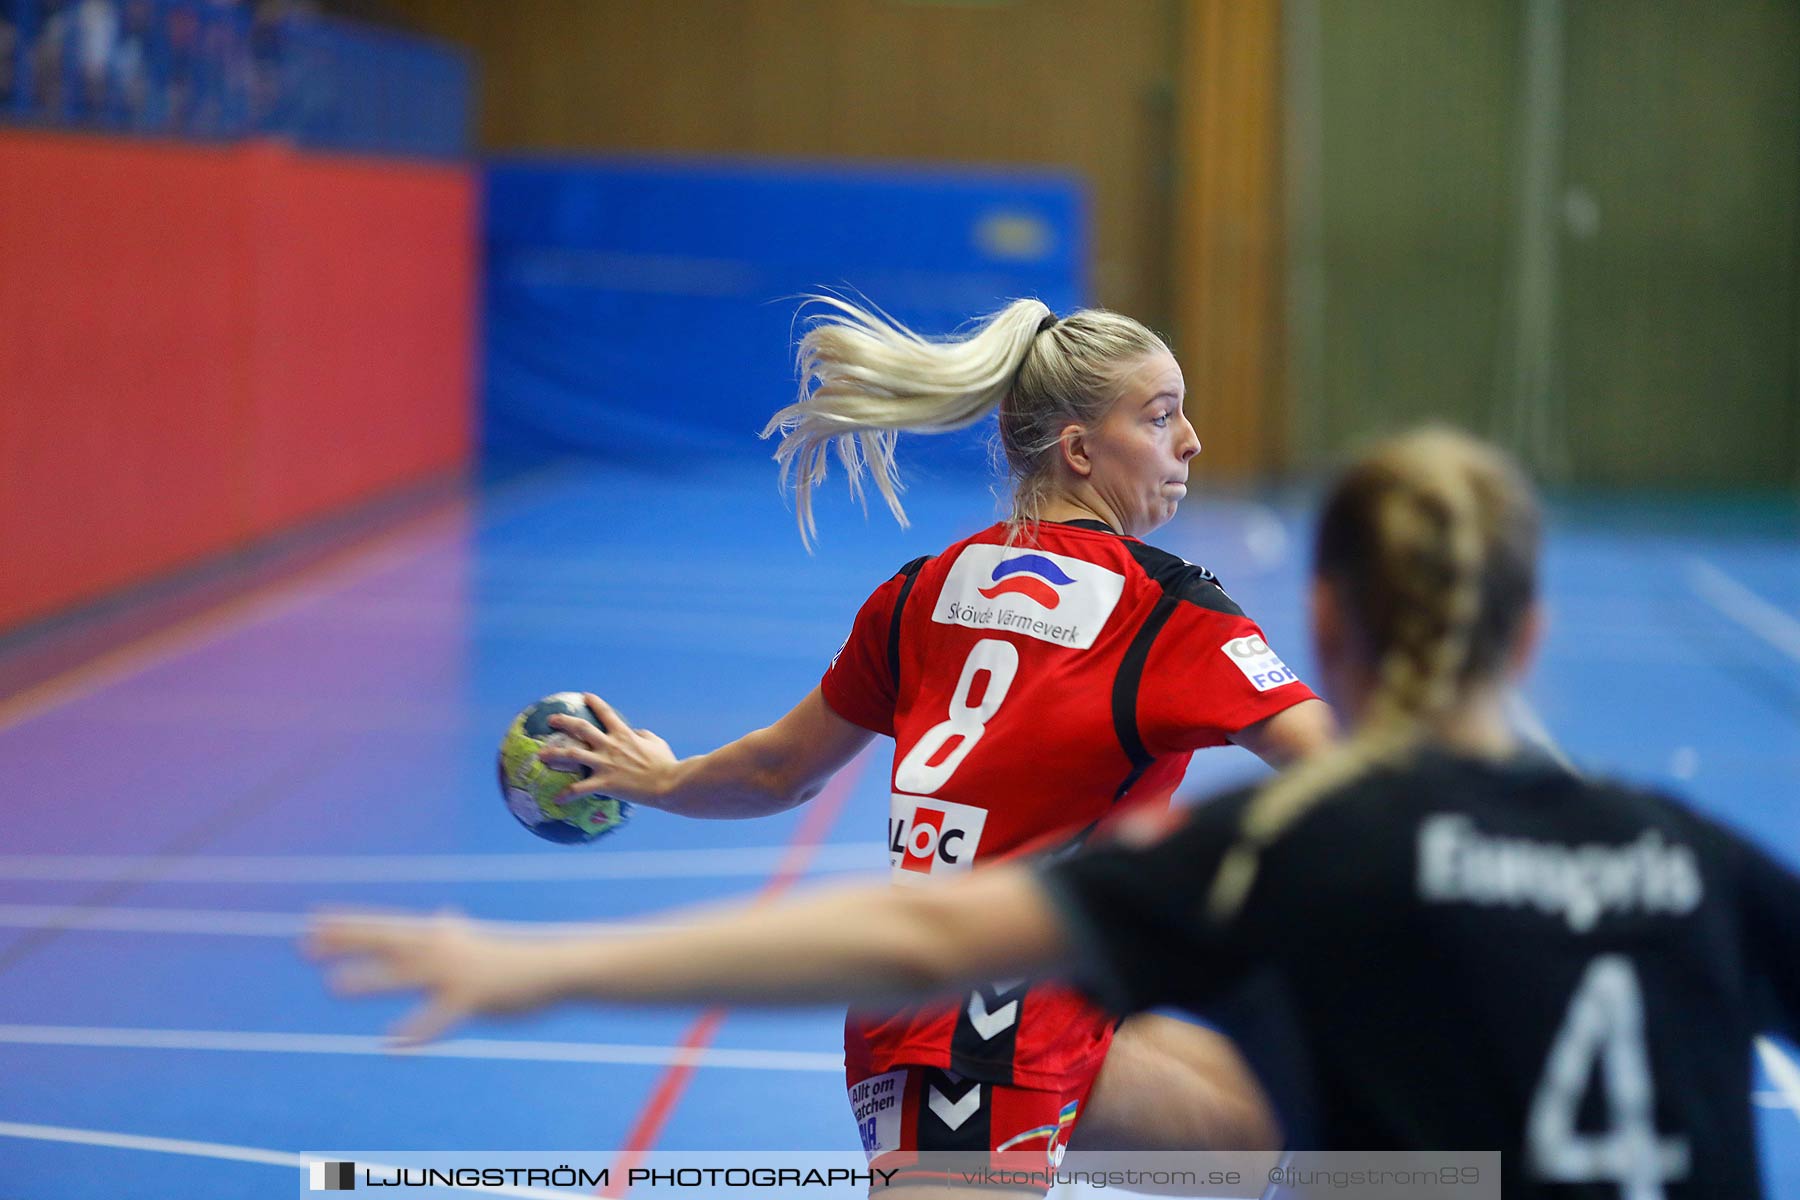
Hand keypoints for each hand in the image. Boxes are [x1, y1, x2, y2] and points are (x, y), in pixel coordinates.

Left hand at [303, 910, 553, 1045]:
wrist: (555, 967)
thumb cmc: (515, 957)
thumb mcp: (479, 940)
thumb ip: (455, 932)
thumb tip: (444, 915)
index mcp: (441, 936)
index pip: (387, 927)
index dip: (349, 925)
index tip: (312, 921)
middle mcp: (443, 948)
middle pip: (387, 942)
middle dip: (347, 942)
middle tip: (305, 944)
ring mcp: (457, 972)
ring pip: (405, 974)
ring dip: (369, 978)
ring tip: (333, 985)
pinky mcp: (473, 998)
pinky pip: (439, 1017)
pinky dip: (416, 1030)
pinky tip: (391, 1042)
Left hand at [537, 692, 678, 805]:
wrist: (667, 783)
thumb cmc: (666, 763)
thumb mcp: (656, 742)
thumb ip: (642, 735)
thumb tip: (635, 733)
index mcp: (623, 734)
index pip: (606, 713)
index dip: (595, 703)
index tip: (585, 696)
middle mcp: (610, 745)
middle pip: (581, 729)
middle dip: (564, 722)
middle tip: (551, 720)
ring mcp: (605, 763)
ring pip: (573, 755)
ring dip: (554, 754)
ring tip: (540, 755)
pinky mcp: (604, 783)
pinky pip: (580, 789)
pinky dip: (567, 794)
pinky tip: (556, 800)